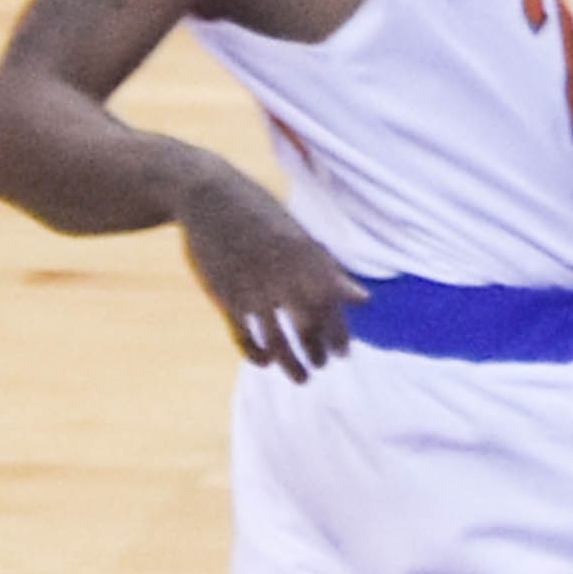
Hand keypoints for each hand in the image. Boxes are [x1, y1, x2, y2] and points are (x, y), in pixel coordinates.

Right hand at [177, 169, 361, 377]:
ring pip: (276, 337)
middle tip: (322, 365)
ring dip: (290, 362)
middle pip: (308, 325)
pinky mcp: (223, 293)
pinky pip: (243, 333)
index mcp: (307, 259)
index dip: (338, 334)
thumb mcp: (300, 237)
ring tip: (302, 378)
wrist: (209, 196)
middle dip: (317, 350)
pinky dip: (255, 352)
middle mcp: (282, 275)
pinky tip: (263, 362)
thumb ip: (330, 272)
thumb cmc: (262, 216)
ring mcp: (251, 286)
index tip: (342, 353)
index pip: (332, 307)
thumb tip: (363, 299)